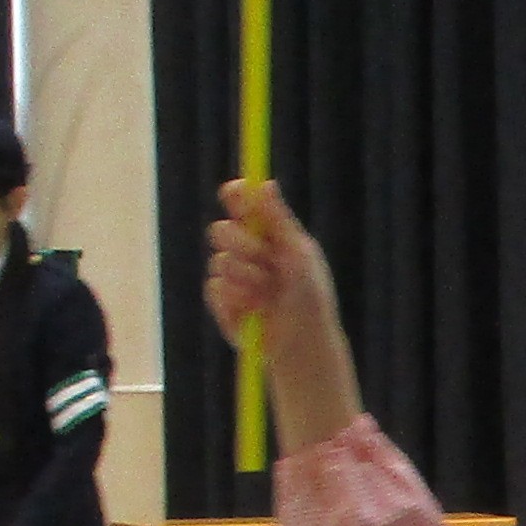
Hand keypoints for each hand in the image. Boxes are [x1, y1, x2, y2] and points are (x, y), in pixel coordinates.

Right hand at [201, 177, 334, 346]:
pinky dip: (236, 299)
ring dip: (247, 278)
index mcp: (266, 233)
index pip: (240, 205)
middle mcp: (245, 250)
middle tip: (266, 260)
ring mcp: (231, 275)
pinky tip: (255, 310)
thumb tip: (265, 183)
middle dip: (242, 245)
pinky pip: (215, 289)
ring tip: (268, 295)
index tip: (235, 194)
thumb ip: (279, 220)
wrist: (301, 342)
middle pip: (220, 230)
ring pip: (219, 262)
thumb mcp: (299, 254)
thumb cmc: (310, 297)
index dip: (234, 196)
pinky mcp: (221, 301)